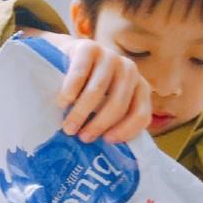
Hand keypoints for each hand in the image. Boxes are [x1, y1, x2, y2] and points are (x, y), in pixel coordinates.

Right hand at [23, 29, 151, 143]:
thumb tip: (107, 155)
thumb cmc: (88, 88)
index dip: (125, 131)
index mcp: (140, 87)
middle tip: (82, 138)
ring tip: (68, 127)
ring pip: (97, 92)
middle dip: (98, 125)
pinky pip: (80, 74)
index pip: (141, 114)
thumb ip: (112, 121)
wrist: (68, 55)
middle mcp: (129, 70)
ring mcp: (110, 56)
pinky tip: (62, 102)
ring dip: (81, 113)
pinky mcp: (88, 47)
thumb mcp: (105, 104)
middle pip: (118, 105)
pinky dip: (70, 91)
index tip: (106, 142)